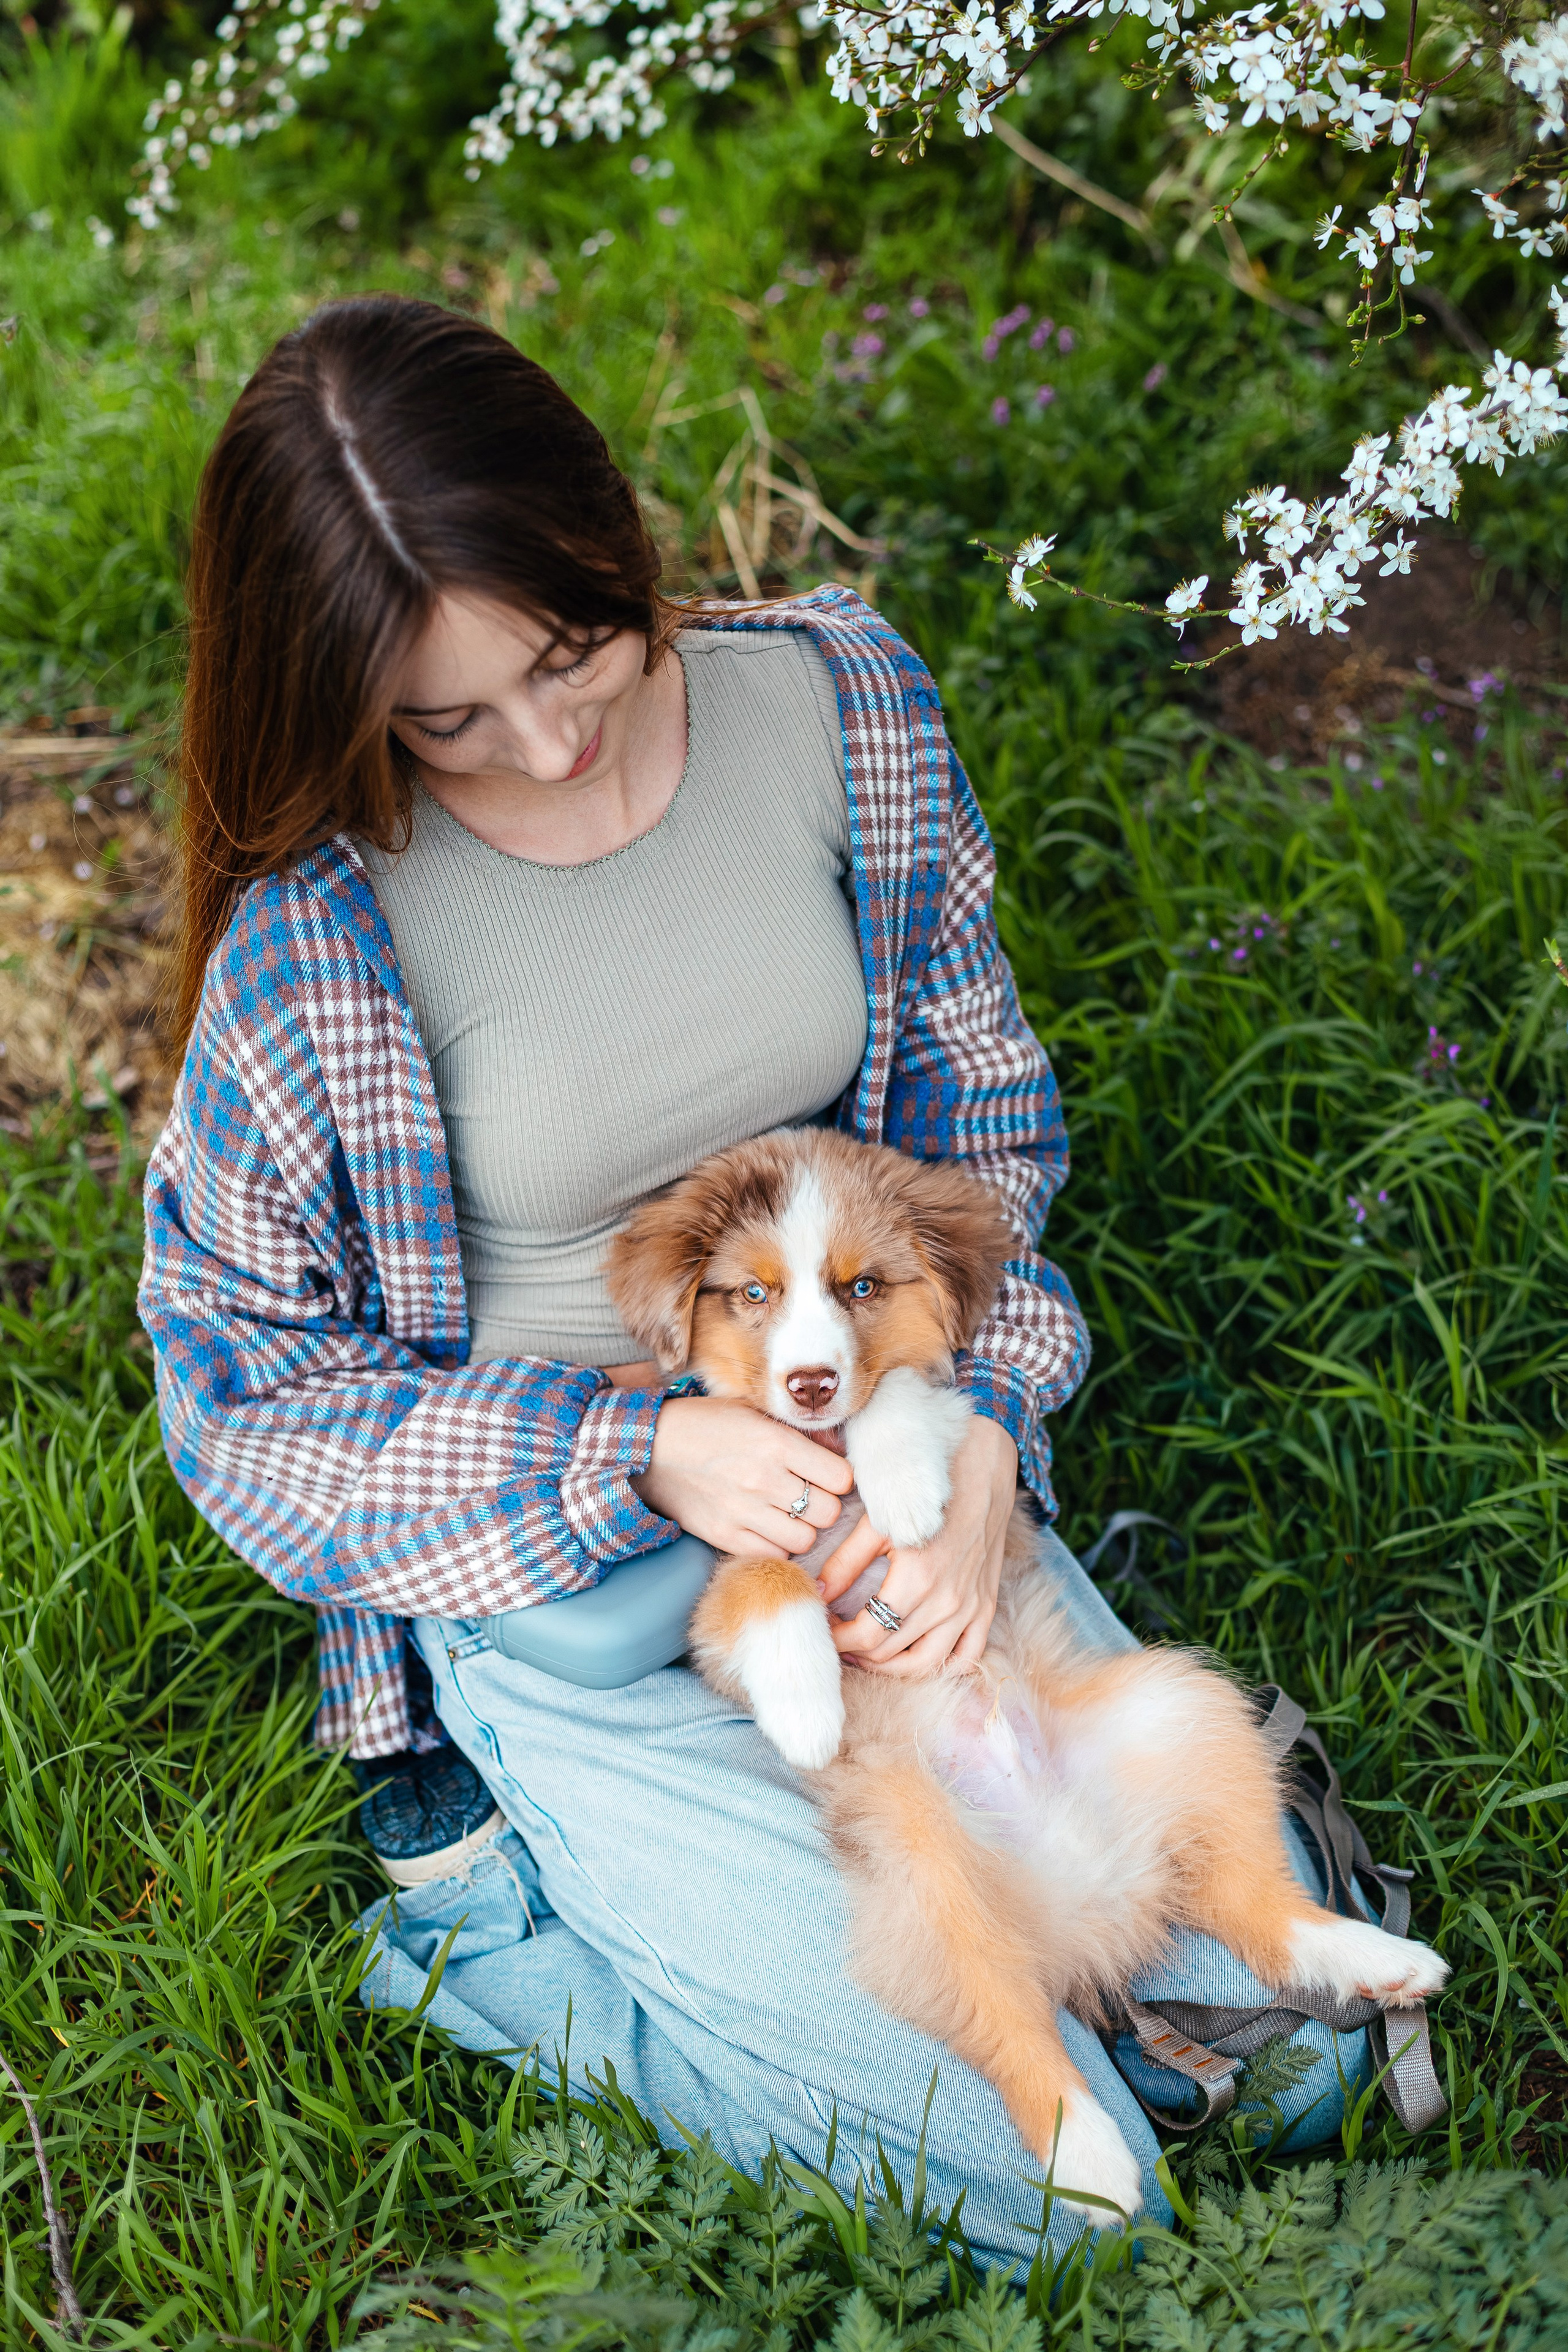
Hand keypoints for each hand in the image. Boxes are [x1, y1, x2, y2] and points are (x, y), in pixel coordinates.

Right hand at [632, 1397, 853, 1558]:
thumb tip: (839, 1451)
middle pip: (828, 1513)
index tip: (827, 1474)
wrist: (649, 1447)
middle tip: (809, 1496)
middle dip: (824, 1505)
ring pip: (805, 1540)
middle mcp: (764, 1479)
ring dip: (802, 1529)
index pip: (841, 1477)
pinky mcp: (724, 1535)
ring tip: (787, 1514)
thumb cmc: (707, 1424)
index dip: (839, 1477)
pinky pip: (773, 1556)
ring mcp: (743, 1512)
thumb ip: (800, 1432)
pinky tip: (766, 1529)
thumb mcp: (755, 1411)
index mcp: (776, 1443)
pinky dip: (776, 1546)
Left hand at [817, 1413, 1016, 1676]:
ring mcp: (971, 1607)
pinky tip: (916, 1655)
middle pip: (891, 1653)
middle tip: (838, 1639)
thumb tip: (816, 1595)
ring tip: (869, 1654)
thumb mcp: (880, 1519)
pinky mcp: (987, 1605)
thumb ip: (845, 1561)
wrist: (984, 1464)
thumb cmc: (926, 1485)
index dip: (839, 1640)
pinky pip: (967, 1656)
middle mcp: (947, 1601)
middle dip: (857, 1653)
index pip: (867, 1636)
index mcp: (917, 1579)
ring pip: (927, 1664)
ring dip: (893, 1667)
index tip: (823, 1628)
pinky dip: (942, 1666)